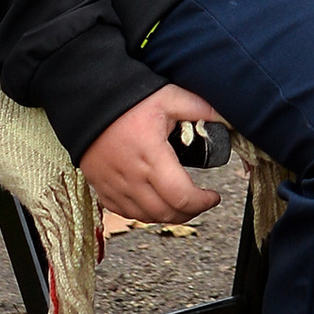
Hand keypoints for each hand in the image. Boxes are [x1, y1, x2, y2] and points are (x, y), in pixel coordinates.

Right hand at [79, 83, 225, 227]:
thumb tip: (226, 116)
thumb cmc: (127, 100)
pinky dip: (144, 214)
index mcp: (152, 156)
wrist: (87, 103)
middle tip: (202, 202)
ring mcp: (114, 186)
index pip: (181, 197)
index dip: (202, 203)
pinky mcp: (102, 188)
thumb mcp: (168, 97)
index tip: (213, 196)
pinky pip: (125, 213)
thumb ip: (199, 107)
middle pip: (165, 213)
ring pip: (145, 217)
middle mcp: (132, 177)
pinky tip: (154, 204)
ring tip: (181, 204)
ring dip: (168, 215)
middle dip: (190, 213)